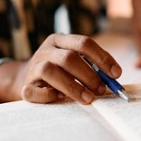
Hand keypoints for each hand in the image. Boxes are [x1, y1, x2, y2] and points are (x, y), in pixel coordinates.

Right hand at [0, 34, 121, 103]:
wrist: (27, 78)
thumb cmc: (60, 71)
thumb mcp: (75, 63)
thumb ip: (93, 67)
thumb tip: (114, 79)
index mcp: (60, 40)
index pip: (84, 43)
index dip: (102, 58)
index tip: (116, 74)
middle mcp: (46, 50)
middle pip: (68, 58)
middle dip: (89, 75)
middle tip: (102, 90)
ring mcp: (33, 67)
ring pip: (50, 71)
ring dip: (72, 86)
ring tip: (88, 98)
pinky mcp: (24, 85)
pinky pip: (34, 91)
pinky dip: (49, 96)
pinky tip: (61, 99)